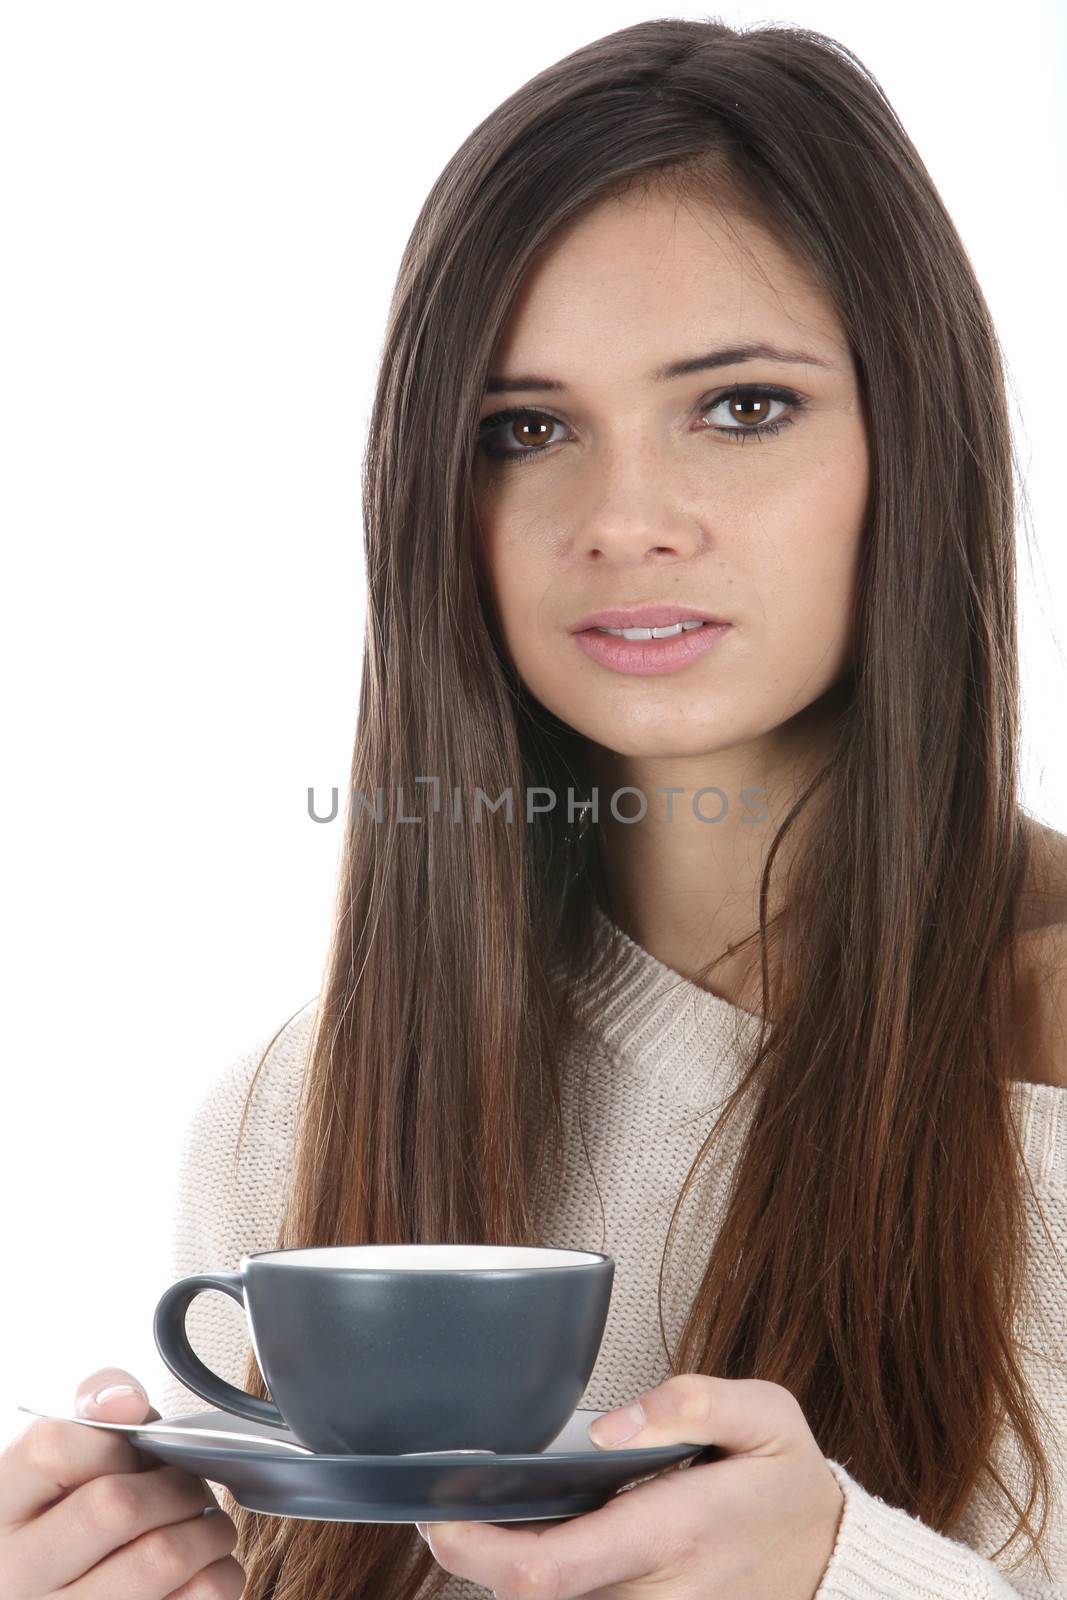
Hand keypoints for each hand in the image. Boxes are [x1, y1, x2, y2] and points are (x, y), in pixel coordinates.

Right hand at [0, 1365, 243, 1597]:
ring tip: (205, 1524)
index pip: (52, 1450)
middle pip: (114, 1507)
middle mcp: (18, 1572)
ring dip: (206, 1530)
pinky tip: (203, 1568)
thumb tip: (125, 1405)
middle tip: (187, 1487)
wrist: (65, 1586)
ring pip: (157, 1560)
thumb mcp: (70, 1453)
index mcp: (2, 1509)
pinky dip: (218, 1575)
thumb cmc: (79, 1509)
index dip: (112, 1441)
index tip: (132, 1453)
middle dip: (173, 1485)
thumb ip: (95, 1409)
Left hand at [415, 1374, 844, 1598]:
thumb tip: (610, 1426)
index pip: (548, 1570)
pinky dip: (542, 1583)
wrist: (832, 1561)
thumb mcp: (766, 1414)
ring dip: (503, 1572)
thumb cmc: (788, 1483)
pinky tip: (529, 1542)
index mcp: (674, 1533)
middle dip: (473, 1557)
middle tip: (444, 1502)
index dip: (475, 1549)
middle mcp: (655, 1593)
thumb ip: (690, 1402)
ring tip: (481, 1513)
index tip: (437, 1509)